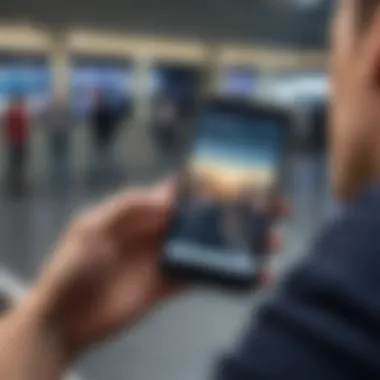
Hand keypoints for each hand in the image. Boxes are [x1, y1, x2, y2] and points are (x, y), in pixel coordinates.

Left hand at [20, 183, 287, 358]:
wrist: (64, 318)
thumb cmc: (72, 266)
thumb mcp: (92, 227)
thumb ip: (128, 206)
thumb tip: (169, 195)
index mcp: (142, 211)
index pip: (181, 192)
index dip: (208, 184)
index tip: (239, 180)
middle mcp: (159, 231)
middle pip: (203, 218)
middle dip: (235, 213)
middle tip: (270, 210)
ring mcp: (167, 259)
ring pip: (209, 247)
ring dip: (239, 245)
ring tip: (270, 244)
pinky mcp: (170, 285)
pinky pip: (202, 278)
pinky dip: (227, 277)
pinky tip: (252, 277)